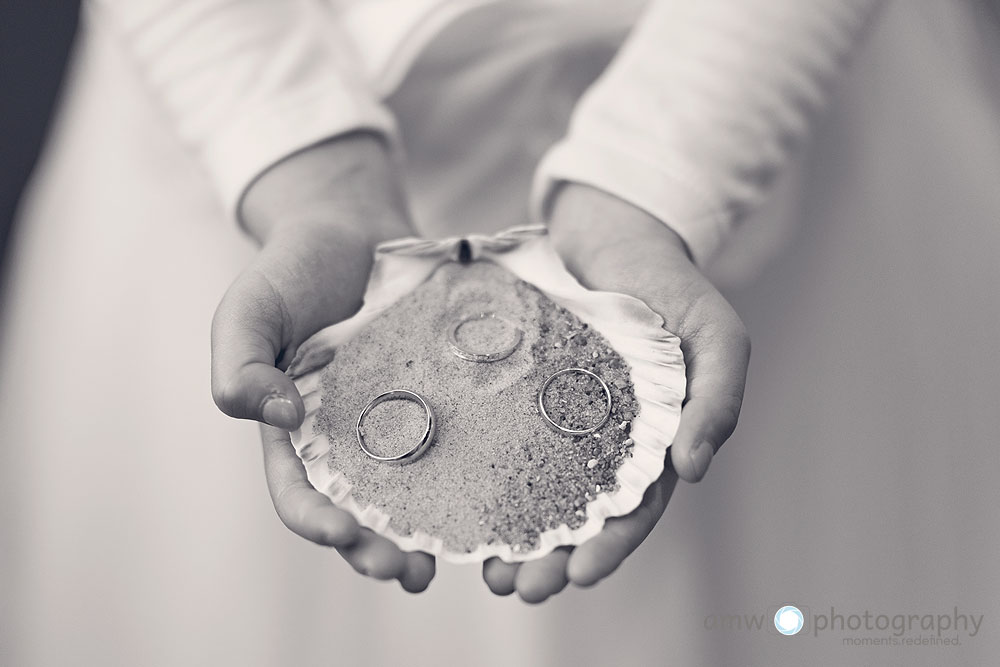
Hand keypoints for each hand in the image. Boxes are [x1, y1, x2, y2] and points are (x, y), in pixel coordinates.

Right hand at [211, 133, 434, 591]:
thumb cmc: (291, 269)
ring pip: (411, 490)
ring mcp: (394, 421)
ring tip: (453, 557)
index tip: (341, 534)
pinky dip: (469, 475)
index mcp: (293, 433)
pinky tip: (497, 492)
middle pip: (359, 509)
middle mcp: (346, 439)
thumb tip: (273, 418)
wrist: (348, 227)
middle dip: (378, 547)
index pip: (298, 492)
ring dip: (427, 530)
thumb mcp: (250, 308)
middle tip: (407, 571)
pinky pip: (455, 441)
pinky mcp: (438, 399)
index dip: (316, 521)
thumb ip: (240, 361)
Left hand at [481, 183, 749, 601]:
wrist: (614, 230)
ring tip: (486, 572)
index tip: (578, 576)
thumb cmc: (673, 283)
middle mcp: (605, 439)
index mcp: (656, 440)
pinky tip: (462, 505)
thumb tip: (693, 473)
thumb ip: (718, 398)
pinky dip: (486, 478)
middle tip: (516, 589)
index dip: (611, 547)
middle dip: (552, 558)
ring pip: (537, 490)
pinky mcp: (521, 393)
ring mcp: (560, 418)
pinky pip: (501, 440)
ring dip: (515, 535)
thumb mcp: (715, 333)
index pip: (636, 507)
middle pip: (579, 514)